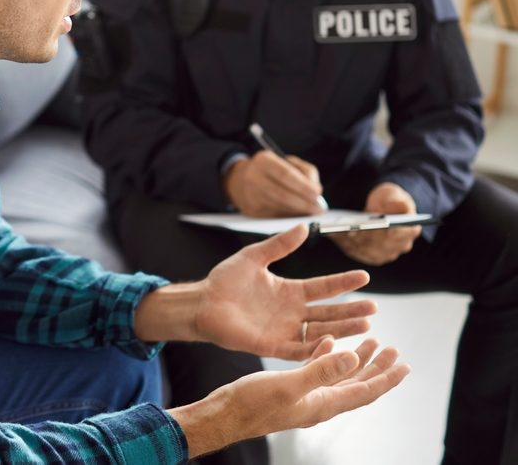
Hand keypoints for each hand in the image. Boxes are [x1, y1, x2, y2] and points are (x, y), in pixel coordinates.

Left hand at [134, 225, 375, 358]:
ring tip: (365, 325)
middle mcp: (292, 313)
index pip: (324, 288)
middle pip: (329, 313)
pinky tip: (333, 343)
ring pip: (320, 332)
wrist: (202, 303)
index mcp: (290, 291)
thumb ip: (279, 245)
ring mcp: (283, 331)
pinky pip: (298, 350)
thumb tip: (304, 226)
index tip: (365, 277)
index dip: (343, 283)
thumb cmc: (225, 281)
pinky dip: (316, 348)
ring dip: (341, 330)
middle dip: (351, 311)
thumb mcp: (254, 257)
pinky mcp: (271, 346)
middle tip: (374, 308)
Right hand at [170, 338, 410, 457]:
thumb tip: (354, 358)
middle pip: (357, 384)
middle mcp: (319, 402)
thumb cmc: (253, 404)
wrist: (225, 415)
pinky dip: (326, 356)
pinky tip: (326, 343)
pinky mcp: (290, 389)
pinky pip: (317, 372)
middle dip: (376, 367)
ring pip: (339, 377)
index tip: (404, 364)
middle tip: (392, 349)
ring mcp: (305, 397)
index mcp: (323, 404)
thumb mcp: (289, 385)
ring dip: (356, 361)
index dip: (386, 378)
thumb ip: (320, 371)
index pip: (364, 391)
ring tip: (369, 343)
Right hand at [223, 151, 324, 216]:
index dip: (303, 186)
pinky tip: (297, 215)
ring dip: (298, 211)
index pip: (285, 174)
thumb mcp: (286, 161)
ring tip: (311, 212)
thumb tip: (316, 192)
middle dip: (304, 203)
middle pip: (282, 194)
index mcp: (263, 161)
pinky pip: (274, 216)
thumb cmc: (271, 170)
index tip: (318, 193)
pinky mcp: (251, 210)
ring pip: (279, 207)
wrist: (239, 180)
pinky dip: (289, 217)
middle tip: (318, 208)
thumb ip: (305, 172)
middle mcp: (253, 178)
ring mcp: (250, 196)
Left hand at [330, 183, 421, 265]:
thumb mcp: (392, 194)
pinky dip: (343, 243)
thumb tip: (397, 204)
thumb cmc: (387, 200)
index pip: (404, 233)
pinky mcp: (366, 255)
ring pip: (366, 250)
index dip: (394, 232)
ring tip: (338, 231)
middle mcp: (398, 246)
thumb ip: (396, 199)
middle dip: (366, 237)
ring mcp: (382, 253)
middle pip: (382, 244)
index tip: (383, 228)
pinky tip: (332, 233)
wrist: (377, 208)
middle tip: (352, 230)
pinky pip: (354, 251)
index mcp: (409, 229)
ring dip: (352, 241)